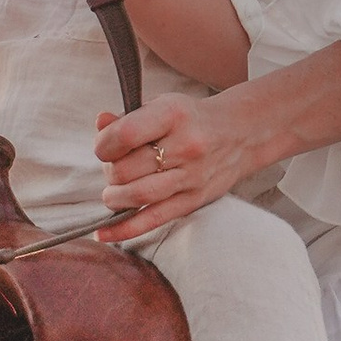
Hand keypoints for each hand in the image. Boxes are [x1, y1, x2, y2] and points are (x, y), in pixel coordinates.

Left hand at [94, 91, 260, 240]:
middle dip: (109, 172)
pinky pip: (153, 220)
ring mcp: (191, 176)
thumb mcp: (161, 107)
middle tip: (114, 168)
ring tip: (114, 192)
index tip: (103, 148)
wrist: (240, 134)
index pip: (125, 135)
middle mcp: (185, 145)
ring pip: (136, 196)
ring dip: (114, 198)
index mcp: (173, 114)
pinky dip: (123, 229)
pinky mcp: (194, 200)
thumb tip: (100, 124)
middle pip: (126, 169)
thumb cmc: (190, 119)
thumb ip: (128, 117)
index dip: (103, 145)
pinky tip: (104, 233)